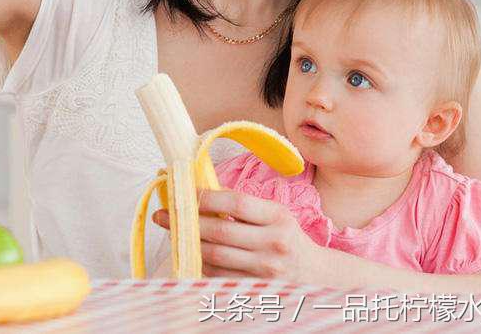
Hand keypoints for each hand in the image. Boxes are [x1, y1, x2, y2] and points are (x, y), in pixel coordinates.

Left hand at [152, 189, 322, 281]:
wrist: (317, 276)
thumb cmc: (287, 238)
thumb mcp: (274, 214)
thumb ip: (242, 206)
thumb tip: (200, 191)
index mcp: (277, 217)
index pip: (235, 202)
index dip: (205, 197)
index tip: (183, 194)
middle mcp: (274, 243)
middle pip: (219, 231)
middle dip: (186, 221)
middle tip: (163, 215)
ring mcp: (266, 270)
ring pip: (214, 255)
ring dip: (188, 243)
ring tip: (173, 232)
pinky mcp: (257, 289)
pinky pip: (219, 275)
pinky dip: (202, 263)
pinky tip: (192, 253)